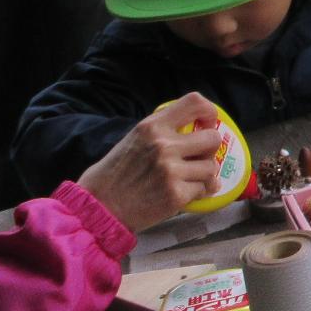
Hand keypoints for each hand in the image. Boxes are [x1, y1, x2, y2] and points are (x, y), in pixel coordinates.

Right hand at [77, 94, 224, 232]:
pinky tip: (186, 193)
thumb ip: (162, 132)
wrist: (98, 207)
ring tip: (190, 179)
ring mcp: (171, 170)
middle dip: (209, 149)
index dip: (209, 112)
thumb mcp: (134, 139)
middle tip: (199, 158)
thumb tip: (195, 128)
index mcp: (152, 126)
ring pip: (211, 167)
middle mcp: (163, 145)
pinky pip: (204, 189)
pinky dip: (198, 193)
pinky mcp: (176, 195)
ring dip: (205, 174)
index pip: (195, 102)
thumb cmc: (114, 174)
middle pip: (213, 138)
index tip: (207, 124)